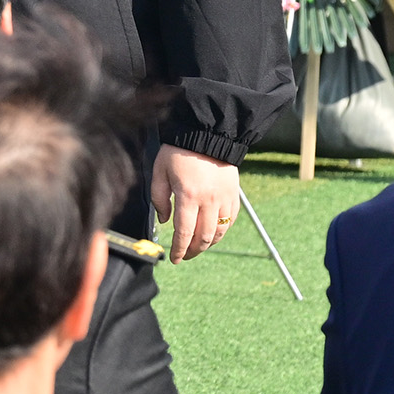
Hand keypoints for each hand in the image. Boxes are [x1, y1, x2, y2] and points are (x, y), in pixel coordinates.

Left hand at [152, 145, 241, 263]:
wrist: (207, 134)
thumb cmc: (178, 152)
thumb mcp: (159, 172)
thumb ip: (159, 199)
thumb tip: (165, 221)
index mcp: (188, 196)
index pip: (184, 233)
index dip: (179, 250)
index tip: (174, 259)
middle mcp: (208, 201)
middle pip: (203, 237)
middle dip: (192, 251)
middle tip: (184, 256)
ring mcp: (224, 199)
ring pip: (219, 232)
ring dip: (208, 244)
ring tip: (197, 247)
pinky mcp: (234, 195)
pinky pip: (230, 220)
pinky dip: (222, 231)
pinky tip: (213, 233)